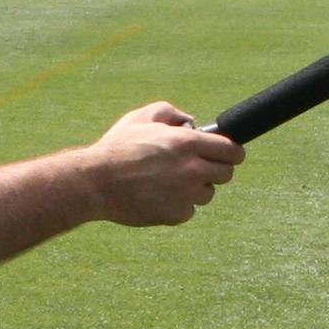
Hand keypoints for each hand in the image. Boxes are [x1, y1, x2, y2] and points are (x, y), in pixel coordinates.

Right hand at [85, 103, 239, 226]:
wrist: (96, 183)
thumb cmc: (118, 147)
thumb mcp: (142, 117)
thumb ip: (171, 113)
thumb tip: (191, 123)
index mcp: (187, 143)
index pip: (232, 151)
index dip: (231, 151)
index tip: (227, 154)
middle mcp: (192, 170)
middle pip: (226, 174)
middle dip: (215, 168)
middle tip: (197, 166)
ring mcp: (186, 195)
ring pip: (207, 193)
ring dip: (195, 187)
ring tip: (169, 180)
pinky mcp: (176, 215)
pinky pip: (189, 210)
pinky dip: (179, 204)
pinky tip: (158, 195)